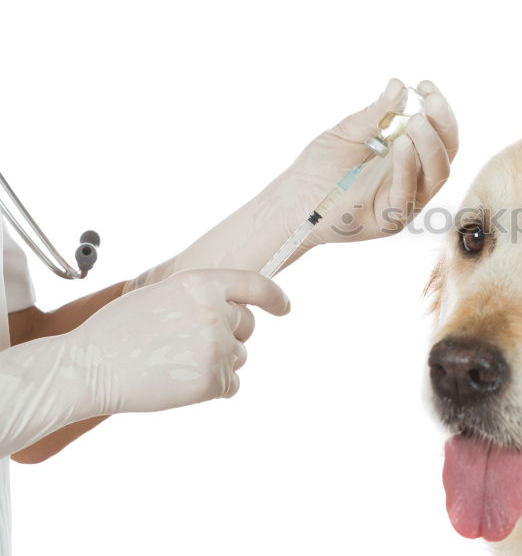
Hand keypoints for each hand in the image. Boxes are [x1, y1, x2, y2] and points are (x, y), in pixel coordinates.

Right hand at [0, 268, 288, 456]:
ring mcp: (216, 346)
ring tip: (173, 364)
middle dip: (229, 336)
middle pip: (247, 327)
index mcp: (201, 283)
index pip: (255, 284)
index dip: (274, 297)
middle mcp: (215, 311)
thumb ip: (200, 297)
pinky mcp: (211, 379)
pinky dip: (211, 388)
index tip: (284, 308)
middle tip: (188, 346)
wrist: (87, 367)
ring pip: (238, 357)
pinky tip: (178, 383)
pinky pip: (230, 386)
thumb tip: (234, 310)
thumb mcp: (161, 294)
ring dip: (216, 363)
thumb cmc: (118, 331)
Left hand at [278, 78, 458, 243]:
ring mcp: (405, 200)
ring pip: (436, 174)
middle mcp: (414, 178)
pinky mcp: (391, 219)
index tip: (425, 85)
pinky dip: (408, 168)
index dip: (439, 110)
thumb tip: (399, 85)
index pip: (438, 133)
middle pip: (446, 153)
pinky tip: (402, 145)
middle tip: (430, 102)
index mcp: (409, 156)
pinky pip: (407, 194)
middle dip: (442, 124)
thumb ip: (376, 114)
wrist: (292, 200)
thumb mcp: (349, 131)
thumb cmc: (320, 168)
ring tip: (417, 121)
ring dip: (430, 145)